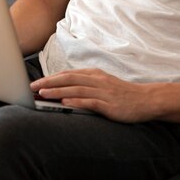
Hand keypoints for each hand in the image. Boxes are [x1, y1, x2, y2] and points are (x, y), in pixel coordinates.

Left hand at [30, 68, 155, 122]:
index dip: (51, 78)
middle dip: (49, 82)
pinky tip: (65, 103)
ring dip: (58, 91)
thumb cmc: (123, 95)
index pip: (69, 74)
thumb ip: (86, 86)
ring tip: (42, 94)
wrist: (146, 100)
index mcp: (95, 74)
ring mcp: (103, 92)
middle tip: (32, 87)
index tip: (36, 82)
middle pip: (69, 78)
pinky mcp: (109, 105)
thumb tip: (65, 90)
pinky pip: (90, 102)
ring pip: (76, 89)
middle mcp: (97, 80)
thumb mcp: (103, 85)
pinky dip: (76, 101)